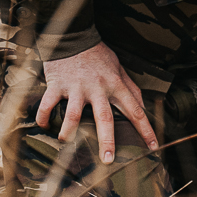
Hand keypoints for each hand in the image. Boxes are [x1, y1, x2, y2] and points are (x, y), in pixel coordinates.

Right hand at [38, 42, 159, 162]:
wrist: (73, 36)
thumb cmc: (97, 55)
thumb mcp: (119, 67)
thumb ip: (131, 87)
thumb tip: (143, 106)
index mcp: (115, 85)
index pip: (134, 110)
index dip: (145, 129)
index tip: (152, 147)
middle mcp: (97, 88)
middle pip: (104, 118)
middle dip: (107, 141)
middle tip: (108, 160)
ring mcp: (76, 87)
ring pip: (72, 115)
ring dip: (68, 132)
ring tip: (66, 143)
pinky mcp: (57, 84)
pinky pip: (48, 104)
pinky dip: (44, 117)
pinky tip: (44, 126)